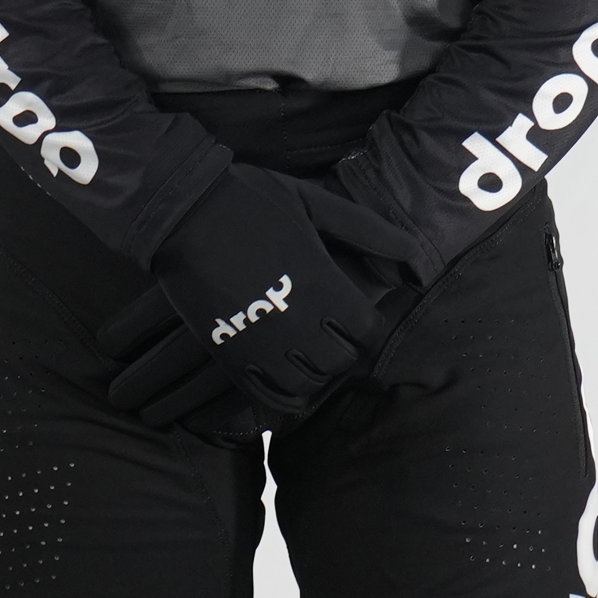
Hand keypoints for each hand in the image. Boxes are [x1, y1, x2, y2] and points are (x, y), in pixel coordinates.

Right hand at [98, 164, 421, 431]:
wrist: (183, 211)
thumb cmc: (251, 200)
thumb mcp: (314, 203)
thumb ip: (367, 230)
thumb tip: (415, 256)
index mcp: (321, 283)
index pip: (367, 331)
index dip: (368, 328)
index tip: (358, 319)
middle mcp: (297, 320)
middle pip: (341, 362)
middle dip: (343, 351)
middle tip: (334, 338)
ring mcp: (264, 343)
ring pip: (308, 384)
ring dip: (315, 375)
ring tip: (309, 357)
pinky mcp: (233, 356)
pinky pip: (270, 397)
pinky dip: (285, 397)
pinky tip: (287, 382)